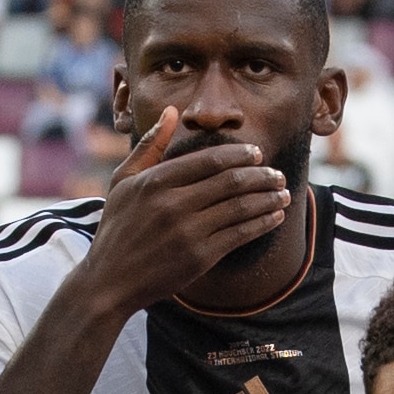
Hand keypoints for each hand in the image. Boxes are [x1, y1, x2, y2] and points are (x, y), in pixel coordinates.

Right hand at [73, 106, 294, 313]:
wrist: (110, 280)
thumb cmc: (117, 227)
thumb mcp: (123, 181)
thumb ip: (150, 146)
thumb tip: (172, 112)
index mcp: (155, 181)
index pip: (209, 160)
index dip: (239, 155)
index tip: (257, 154)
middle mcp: (172, 204)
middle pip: (231, 181)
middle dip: (261, 175)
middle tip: (277, 174)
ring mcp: (188, 232)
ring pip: (240, 207)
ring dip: (268, 199)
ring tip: (284, 194)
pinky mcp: (200, 257)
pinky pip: (240, 234)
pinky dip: (262, 223)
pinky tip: (275, 217)